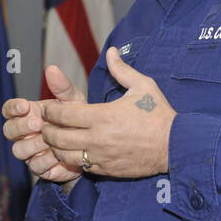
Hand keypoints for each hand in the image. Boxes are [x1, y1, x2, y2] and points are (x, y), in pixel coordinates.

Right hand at [2, 63, 85, 183]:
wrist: (92, 143)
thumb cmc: (77, 117)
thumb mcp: (72, 100)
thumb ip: (61, 87)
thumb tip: (52, 68)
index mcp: (28, 114)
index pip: (9, 110)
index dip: (12, 108)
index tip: (24, 105)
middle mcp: (25, 133)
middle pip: (9, 131)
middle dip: (21, 127)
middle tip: (38, 123)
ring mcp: (31, 151)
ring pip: (18, 151)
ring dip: (33, 145)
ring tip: (49, 139)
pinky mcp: (41, 167)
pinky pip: (35, 166)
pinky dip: (46, 160)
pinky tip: (57, 154)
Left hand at [40, 47, 175, 178]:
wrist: (174, 146)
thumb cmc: (158, 114)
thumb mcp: (143, 86)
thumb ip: (122, 69)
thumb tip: (111, 51)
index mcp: (102, 115)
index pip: (63, 115)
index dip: (50, 112)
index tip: (47, 109)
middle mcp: (97, 138)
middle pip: (58, 137)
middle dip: (47, 131)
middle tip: (45, 126)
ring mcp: (101, 156)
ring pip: (65, 155)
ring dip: (56, 148)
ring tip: (56, 141)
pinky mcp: (106, 170)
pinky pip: (80, 167)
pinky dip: (72, 160)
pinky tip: (74, 153)